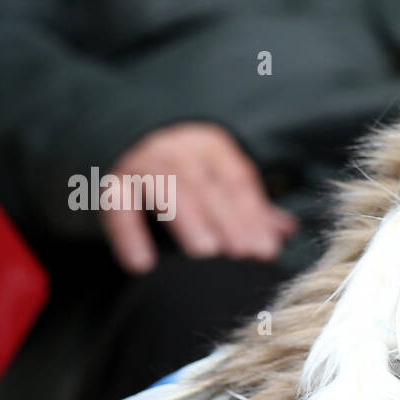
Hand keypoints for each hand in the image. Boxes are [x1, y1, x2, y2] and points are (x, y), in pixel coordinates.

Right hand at [103, 121, 298, 273]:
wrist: (123, 134)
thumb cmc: (187, 169)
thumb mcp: (218, 177)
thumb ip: (250, 206)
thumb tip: (287, 231)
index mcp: (211, 146)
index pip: (236, 180)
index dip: (252, 214)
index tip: (266, 249)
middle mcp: (177, 149)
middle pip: (206, 186)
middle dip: (228, 221)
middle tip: (244, 254)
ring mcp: (143, 163)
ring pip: (167, 190)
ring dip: (188, 220)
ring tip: (207, 252)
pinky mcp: (112, 183)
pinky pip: (118, 208)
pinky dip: (129, 235)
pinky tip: (142, 265)